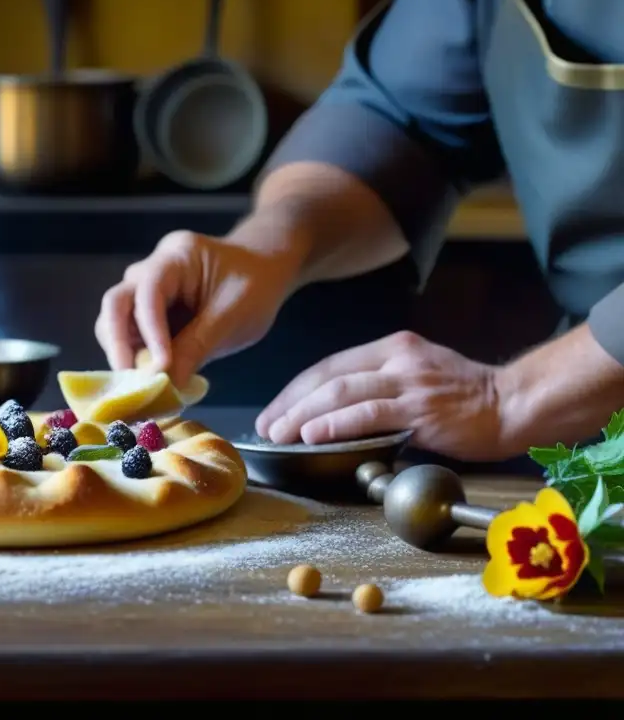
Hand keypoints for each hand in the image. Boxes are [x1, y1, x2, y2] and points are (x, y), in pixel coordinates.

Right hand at [94, 230, 298, 386]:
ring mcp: (147, 290)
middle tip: (130, 378)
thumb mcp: (235, 316)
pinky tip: (148, 377)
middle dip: (118, 342)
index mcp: (178, 257)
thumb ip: (198, 347)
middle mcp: (152, 269)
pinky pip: (131, 334)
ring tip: (141, 382)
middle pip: (116, 302)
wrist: (265, 273)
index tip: (160, 367)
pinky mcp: (149, 312)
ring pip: (116, 320)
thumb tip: (167, 385)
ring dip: (124, 352)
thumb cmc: (255, 286)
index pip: (148, 291)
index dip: (150, 331)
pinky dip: (136, 356)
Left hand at [254, 331, 505, 461]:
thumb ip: (381, 386)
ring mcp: (408, 382)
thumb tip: (337, 413)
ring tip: (280, 433)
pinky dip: (335, 423)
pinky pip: (367, 413)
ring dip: (304, 415)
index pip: (330, 366)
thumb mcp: (418, 376)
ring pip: (341, 393)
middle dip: (291, 403)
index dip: (297, 390)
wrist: (514, 403)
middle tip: (268, 425)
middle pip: (328, 377)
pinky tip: (313, 434)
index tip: (275, 410)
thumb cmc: (466, 398)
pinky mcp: (419, 408)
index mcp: (392, 348)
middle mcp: (396, 359)